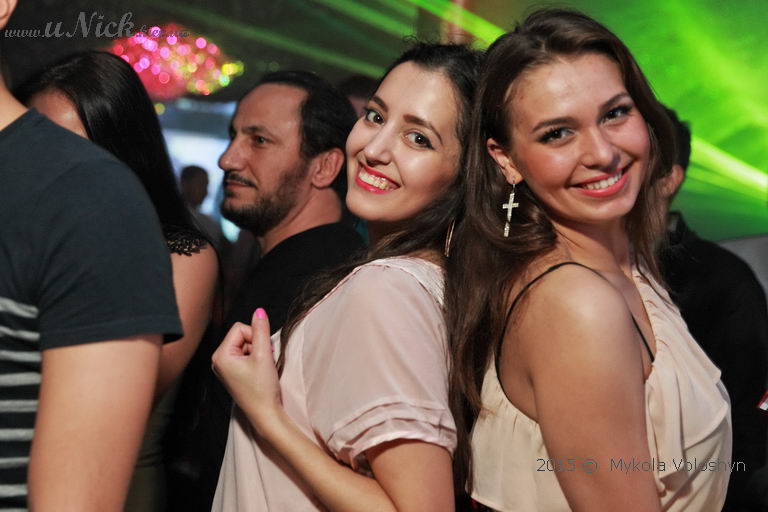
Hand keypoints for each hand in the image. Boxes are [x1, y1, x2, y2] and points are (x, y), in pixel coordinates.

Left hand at [212, 308, 281, 431]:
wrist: (265, 414)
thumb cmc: (262, 388)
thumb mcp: (263, 355)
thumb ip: (261, 330)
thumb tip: (259, 311)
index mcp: (220, 355)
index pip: (240, 328)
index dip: (255, 336)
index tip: (262, 352)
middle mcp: (218, 360)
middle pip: (241, 335)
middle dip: (256, 344)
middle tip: (263, 360)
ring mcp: (224, 367)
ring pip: (245, 344)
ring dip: (257, 351)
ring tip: (262, 367)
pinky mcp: (231, 372)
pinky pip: (244, 354)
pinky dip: (255, 358)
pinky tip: (259, 371)